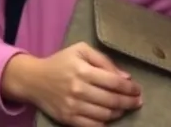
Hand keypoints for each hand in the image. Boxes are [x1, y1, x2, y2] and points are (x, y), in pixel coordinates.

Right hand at [2, 45, 142, 126]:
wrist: (33, 79)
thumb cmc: (60, 63)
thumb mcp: (80, 51)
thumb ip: (103, 60)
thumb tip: (125, 77)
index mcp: (82, 69)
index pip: (115, 82)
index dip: (131, 88)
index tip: (137, 89)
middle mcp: (78, 88)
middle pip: (113, 100)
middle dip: (130, 102)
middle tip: (137, 101)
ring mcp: (73, 105)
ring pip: (107, 114)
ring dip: (119, 112)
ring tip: (122, 108)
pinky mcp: (68, 118)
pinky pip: (94, 125)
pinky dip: (105, 122)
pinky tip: (108, 116)